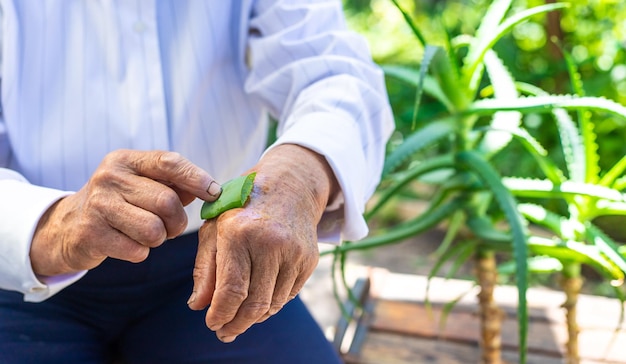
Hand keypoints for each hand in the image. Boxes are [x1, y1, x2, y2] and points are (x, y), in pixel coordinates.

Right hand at [30, 149, 221, 276]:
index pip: (169, 162)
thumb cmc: (121, 203)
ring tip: (148, 234)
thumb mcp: (142, 184)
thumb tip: (210, 191)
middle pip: (166, 202)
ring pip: (154, 230)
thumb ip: (175, 184)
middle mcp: (110, 177)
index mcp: (127, 160)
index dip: (196, 178)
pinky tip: (128, 244)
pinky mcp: (90, 233)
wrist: (69, 226)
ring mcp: (97, 205)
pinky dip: (140, 252)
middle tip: (171, 227)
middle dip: (177, 221)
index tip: (214, 192)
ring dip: (159, 239)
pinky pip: (137, 250)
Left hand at [188, 144, 338, 342]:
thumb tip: (198, 305)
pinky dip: (272, 304)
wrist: (290, 185)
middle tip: (224, 332)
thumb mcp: (215, 227)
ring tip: (240, 318)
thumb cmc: (244, 206)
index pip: (231, 290)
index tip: (211, 323)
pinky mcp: (310, 259)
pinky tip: (260, 301)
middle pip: (254, 304)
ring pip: (273, 304)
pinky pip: (289, 295)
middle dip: (236, 324)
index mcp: (239, 233)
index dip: (220, 314)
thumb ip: (204, 268)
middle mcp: (270, 243)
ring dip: (254, 318)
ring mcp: (294, 252)